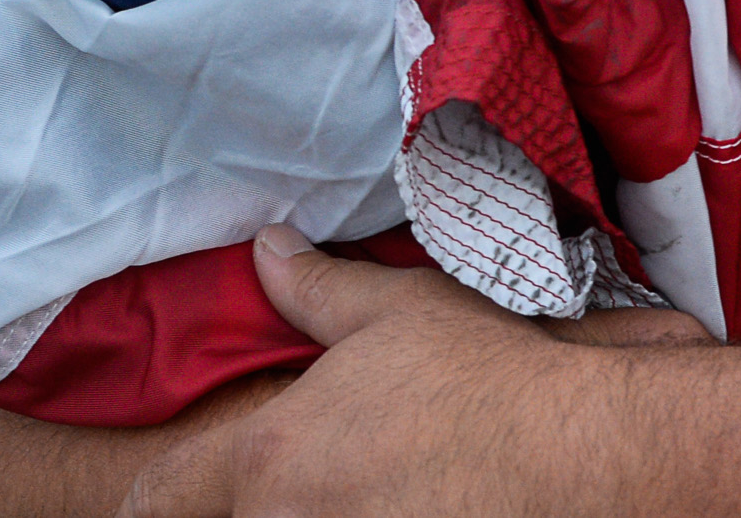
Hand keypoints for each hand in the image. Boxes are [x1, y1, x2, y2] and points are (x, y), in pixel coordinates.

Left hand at [116, 226, 708, 517]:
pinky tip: (407, 511)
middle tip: (315, 486)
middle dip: (255, 508)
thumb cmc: (490, 379)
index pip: (158, 499)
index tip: (172, 499)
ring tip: (369, 498)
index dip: (157, 501)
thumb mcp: (399, 313)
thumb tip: (267, 250)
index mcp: (269, 455)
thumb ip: (315, 289)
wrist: (583, 451)